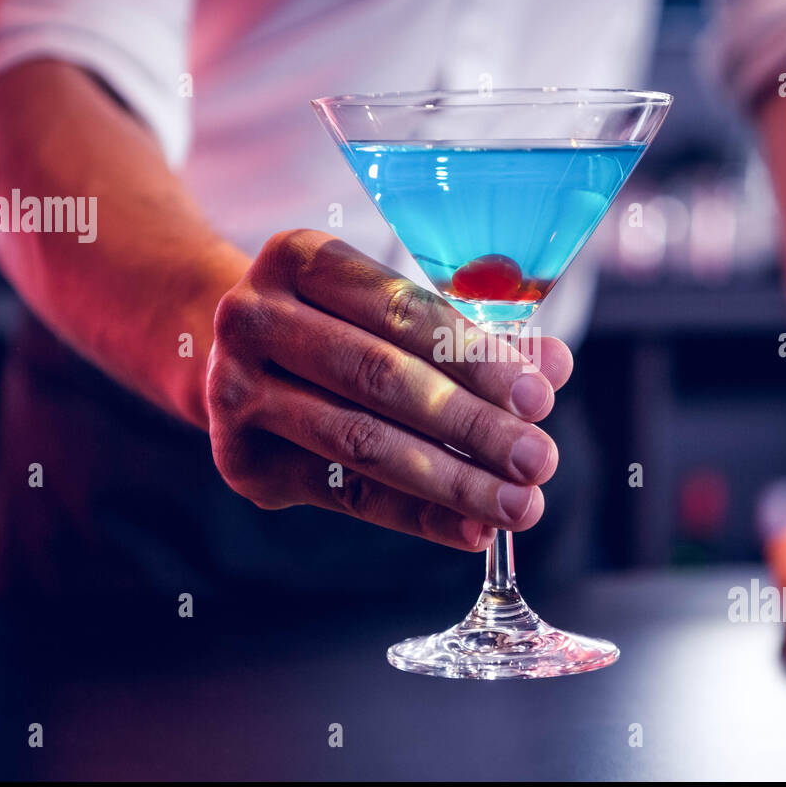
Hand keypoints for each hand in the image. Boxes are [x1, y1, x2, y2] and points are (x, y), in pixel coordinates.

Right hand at [206, 229, 571, 550]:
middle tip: (539, 460)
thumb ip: (472, 336)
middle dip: (471, 425)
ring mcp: (235, 391)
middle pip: (379, 378)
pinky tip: (471, 528)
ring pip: (360, 443)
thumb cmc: (337, 325)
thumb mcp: (394, 312)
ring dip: (451, 480)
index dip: (474, 357)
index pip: (400, 312)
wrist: (232, 359)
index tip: (540, 397)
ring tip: (518, 504)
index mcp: (297, 257)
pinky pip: (344, 495)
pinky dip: (415, 516)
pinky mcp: (241, 461)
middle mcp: (253, 318)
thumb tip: (553, 368)